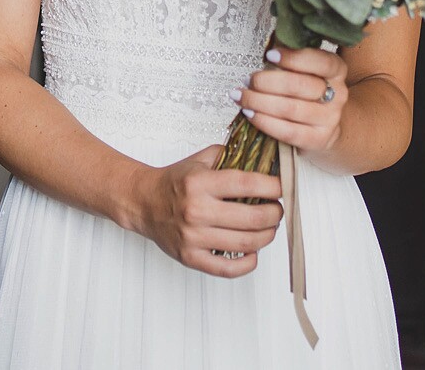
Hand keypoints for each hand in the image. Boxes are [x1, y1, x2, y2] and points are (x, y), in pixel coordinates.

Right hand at [128, 146, 282, 277]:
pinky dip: (248, 263)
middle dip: (275, 214)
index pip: (247, 184)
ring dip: (266, 236)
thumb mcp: (200, 159)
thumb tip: (264, 159)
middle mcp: (196, 210)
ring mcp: (193, 237)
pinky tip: (253, 252)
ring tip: (268, 228)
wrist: (143, 202)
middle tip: (277, 209)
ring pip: (246, 243)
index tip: (280, 187)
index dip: (272, 186)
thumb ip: (230, 155)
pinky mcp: (190, 257)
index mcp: (200, 183)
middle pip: (253, 217)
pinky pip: (228, 269)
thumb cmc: (174, 182)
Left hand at [236, 46, 349, 153]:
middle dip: (267, 82)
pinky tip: (249, 113)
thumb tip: (265, 52)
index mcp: (336, 70)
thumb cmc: (307, 89)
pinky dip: (264, 122)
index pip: (320, 61)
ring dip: (259, 102)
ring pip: (290, 109)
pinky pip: (288, 132)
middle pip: (300, 86)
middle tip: (249, 79)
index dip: (294, 58)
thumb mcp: (305, 70)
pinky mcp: (318, 139)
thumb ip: (289, 59)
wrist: (324, 125)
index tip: (269, 55)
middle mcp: (338, 94)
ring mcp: (330, 119)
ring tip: (241, 96)